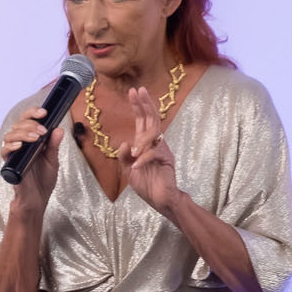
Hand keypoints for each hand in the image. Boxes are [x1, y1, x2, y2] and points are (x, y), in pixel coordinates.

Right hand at [0, 106, 63, 213]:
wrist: (37, 199)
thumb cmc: (43, 180)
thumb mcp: (53, 160)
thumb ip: (54, 145)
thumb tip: (58, 129)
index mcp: (31, 139)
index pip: (28, 120)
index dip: (33, 113)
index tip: (44, 112)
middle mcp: (21, 143)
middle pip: (18, 124)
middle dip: (31, 124)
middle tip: (42, 131)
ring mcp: (14, 153)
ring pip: (11, 134)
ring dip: (23, 133)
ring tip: (35, 138)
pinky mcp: (10, 163)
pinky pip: (5, 150)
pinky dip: (12, 145)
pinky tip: (20, 145)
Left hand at [122, 85, 181, 215]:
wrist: (160, 201)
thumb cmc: (146, 184)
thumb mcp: (129, 169)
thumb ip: (124, 157)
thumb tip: (124, 142)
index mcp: (145, 143)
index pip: (143, 120)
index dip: (139, 106)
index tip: (133, 91)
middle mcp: (155, 143)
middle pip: (152, 119)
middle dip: (145, 104)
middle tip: (139, 90)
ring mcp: (162, 150)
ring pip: (154, 134)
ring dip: (142, 141)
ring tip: (134, 153)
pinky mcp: (167, 160)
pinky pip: (154, 154)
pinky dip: (143, 159)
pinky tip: (136, 165)